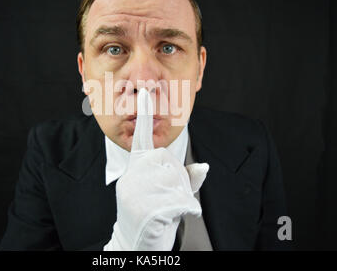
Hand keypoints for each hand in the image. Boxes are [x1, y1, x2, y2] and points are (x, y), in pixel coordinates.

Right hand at [104, 88, 208, 250]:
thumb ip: (185, 178)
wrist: (136, 242)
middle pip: (167, 160)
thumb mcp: (168, 192)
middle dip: (177, 180)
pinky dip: (186, 209)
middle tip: (168, 197)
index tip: (145, 93)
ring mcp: (134, 192)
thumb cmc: (155, 214)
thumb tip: (204, 166)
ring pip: (174, 181)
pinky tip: (176, 216)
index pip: (142, 139)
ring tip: (168, 208)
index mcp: (136, 169)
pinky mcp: (142, 208)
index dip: (145, 116)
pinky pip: (178, 200)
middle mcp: (131, 176)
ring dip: (181, 197)